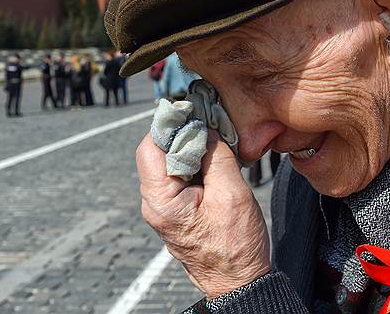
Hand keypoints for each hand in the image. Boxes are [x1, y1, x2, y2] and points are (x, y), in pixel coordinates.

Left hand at [136, 129, 270, 298]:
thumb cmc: (236, 245)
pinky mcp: (177, 209)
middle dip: (183, 132)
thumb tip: (205, 129)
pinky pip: (179, 175)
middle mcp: (155, 204)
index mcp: (161, 200)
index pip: (150, 146)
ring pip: (169, 162)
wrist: (239, 282)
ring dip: (191, 146)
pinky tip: (215, 156)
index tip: (192, 107)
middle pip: (157, 152)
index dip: (170, 123)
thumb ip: (215, 156)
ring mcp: (164, 208)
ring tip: (216, 138)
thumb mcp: (232, 193)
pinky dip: (195, 161)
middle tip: (209, 119)